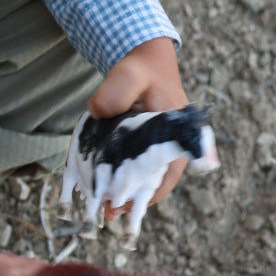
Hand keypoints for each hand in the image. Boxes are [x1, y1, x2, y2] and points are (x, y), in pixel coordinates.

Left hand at [88, 35, 187, 214]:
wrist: (145, 62)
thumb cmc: (140, 70)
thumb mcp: (127, 76)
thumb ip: (114, 93)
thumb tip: (98, 113)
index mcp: (177, 133)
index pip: (168, 172)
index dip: (148, 192)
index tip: (125, 204)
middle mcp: (174, 145)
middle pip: (156, 181)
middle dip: (134, 199)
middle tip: (109, 213)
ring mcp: (161, 146)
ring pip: (147, 177)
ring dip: (128, 192)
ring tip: (105, 210)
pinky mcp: (147, 145)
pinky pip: (138, 168)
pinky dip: (125, 178)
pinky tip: (106, 187)